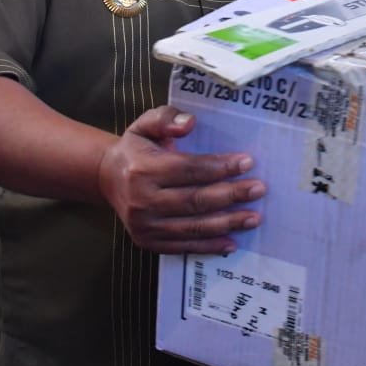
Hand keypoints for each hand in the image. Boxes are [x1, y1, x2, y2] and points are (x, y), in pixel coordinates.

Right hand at [97, 106, 263, 254]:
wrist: (106, 178)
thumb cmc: (135, 149)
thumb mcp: (145, 124)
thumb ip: (167, 119)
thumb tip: (190, 123)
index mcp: (143, 169)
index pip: (190, 169)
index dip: (220, 167)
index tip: (247, 162)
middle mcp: (142, 201)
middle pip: (195, 200)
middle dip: (231, 195)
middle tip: (259, 189)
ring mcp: (144, 226)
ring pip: (193, 227)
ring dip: (227, 223)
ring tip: (253, 217)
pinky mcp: (147, 242)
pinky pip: (183, 246)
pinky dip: (209, 246)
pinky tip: (232, 241)